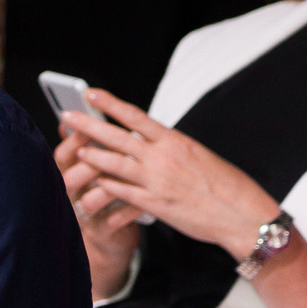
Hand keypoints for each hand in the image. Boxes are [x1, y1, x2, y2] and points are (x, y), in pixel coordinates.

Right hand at [53, 113, 142, 298]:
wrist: (113, 237)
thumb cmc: (108, 195)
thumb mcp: (94, 168)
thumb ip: (87, 145)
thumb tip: (70, 120)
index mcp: (72, 174)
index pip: (62, 155)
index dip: (74, 139)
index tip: (90, 124)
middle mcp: (74, 196)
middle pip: (69, 177)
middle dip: (90, 161)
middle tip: (111, 148)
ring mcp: (86, 216)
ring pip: (87, 201)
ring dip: (107, 187)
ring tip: (128, 175)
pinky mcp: (102, 232)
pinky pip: (112, 221)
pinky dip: (129, 209)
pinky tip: (145, 200)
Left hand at [60, 90, 281, 260]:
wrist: (240, 214)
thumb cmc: (225, 184)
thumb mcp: (198, 155)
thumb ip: (171, 147)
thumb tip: (154, 140)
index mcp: (174, 140)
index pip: (134, 115)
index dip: (108, 103)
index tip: (89, 93)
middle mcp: (162, 157)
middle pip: (116, 137)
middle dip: (88, 126)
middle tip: (67, 117)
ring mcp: (156, 181)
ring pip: (114, 164)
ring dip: (91, 156)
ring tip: (74, 151)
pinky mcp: (154, 204)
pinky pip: (122, 192)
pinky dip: (106, 186)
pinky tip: (94, 182)